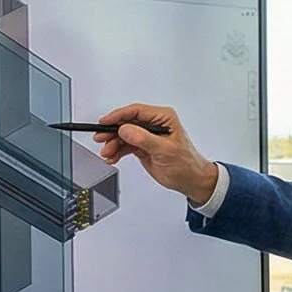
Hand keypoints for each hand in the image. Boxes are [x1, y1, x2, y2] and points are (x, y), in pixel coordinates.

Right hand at [94, 103, 216, 205]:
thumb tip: (126, 129)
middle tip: (101, 139)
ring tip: (107, 153)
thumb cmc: (186, 163)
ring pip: (124, 135)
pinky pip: (126, 146)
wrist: (190, 180)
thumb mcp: (165, 150)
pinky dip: (117, 151)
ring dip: (113, 144)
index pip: (136, 111)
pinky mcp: (143, 147)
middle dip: (112, 131)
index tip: (105, 122)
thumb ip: (144, 139)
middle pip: (127, 122)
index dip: (119, 115)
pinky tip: (112, 157)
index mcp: (164, 118)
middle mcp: (155, 124)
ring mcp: (148, 136)